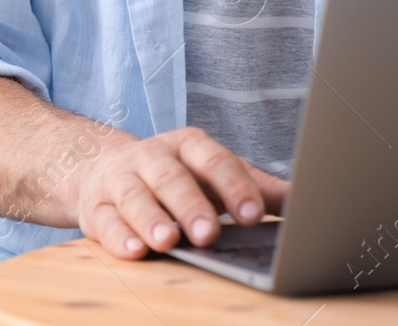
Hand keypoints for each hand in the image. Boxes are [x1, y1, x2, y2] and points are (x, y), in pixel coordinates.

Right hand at [71, 126, 288, 258]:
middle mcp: (153, 157)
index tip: (253, 214)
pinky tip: (134, 251)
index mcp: (189, 145)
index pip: (215, 161)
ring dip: (151, 220)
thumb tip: (302, 201)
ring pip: (136, 198)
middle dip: (191, 206)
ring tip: (167, 242)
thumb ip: (255, 187)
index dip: (235, 187)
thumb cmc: (178, 175)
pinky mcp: (95, 207)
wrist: (104, 167)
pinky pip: (105, 221)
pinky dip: (118, 237)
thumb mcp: (215, 174)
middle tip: (208, 234)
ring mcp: (121, 180)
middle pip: (173, 178)